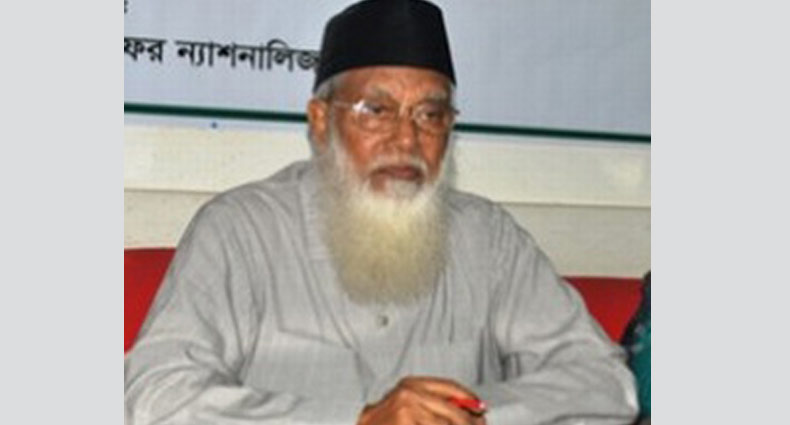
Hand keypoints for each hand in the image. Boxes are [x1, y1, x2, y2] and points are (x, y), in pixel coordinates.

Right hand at [357, 376, 486, 424]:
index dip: (468, 398)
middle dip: (470, 422)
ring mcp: (407, 410)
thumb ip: (431, 403)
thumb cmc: (383, 422)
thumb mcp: (406, 405)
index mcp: (410, 384)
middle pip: (453, 409)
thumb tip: (468, 409)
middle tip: (481, 424)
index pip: (449, 387)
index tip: (480, 407)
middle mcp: (409, 393)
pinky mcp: (406, 421)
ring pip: (448, 423)